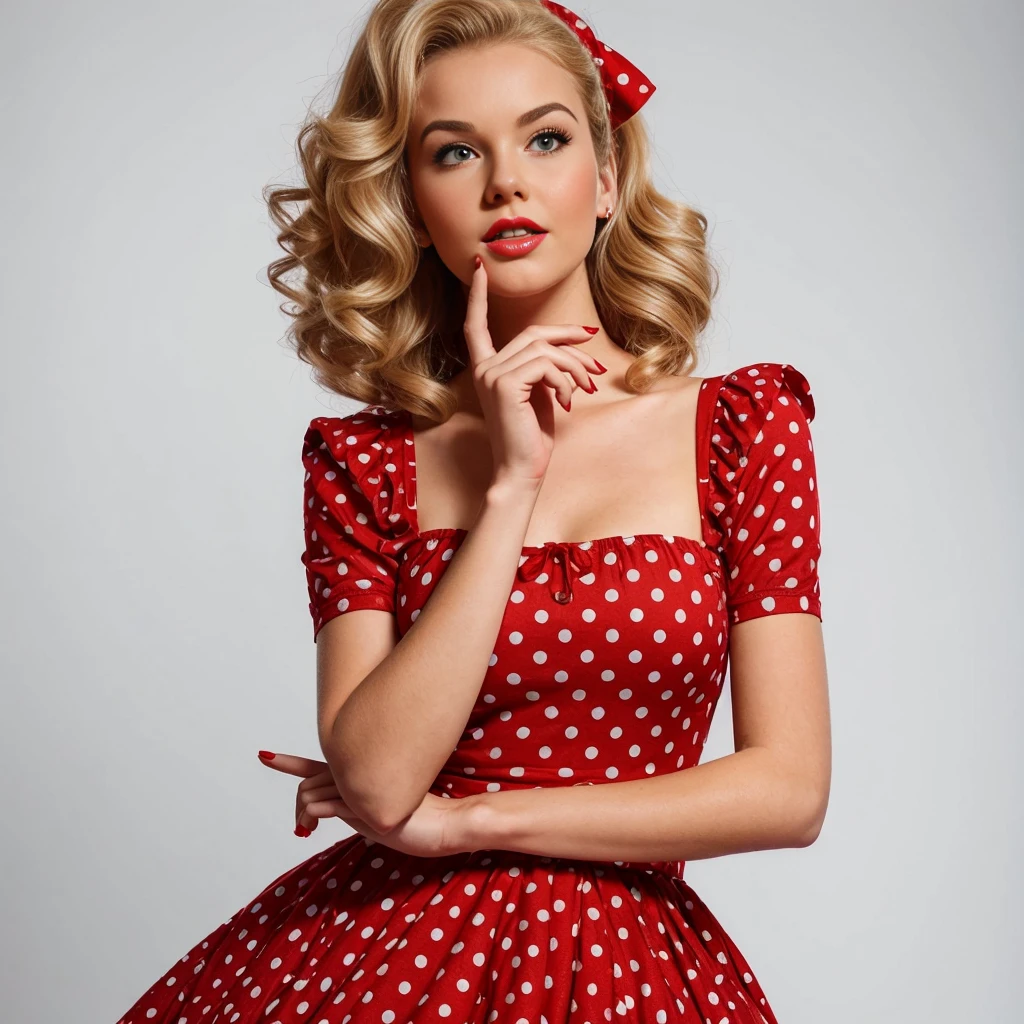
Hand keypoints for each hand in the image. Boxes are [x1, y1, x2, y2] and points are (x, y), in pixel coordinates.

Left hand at [257, 750, 475, 857]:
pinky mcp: (362, 803)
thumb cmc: (415, 821)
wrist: (442, 824)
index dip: (288, 762)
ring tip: (307, 831)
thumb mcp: (377, 812)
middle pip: (308, 781)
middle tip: (303, 829)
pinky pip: (324, 804)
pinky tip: (313, 827)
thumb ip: (355, 805)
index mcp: (360, 772)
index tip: (265, 756)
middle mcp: (357, 773)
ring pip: (311, 793)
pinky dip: (313, 815)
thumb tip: (333, 813)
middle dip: (298, 805)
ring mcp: (359, 787)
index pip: (317, 765)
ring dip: (303, 814)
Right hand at [465, 256, 606, 483]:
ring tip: (584, 389)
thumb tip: (579, 341)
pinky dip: (565, 380)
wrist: (522, 470)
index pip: (476, 325)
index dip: (480, 297)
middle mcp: (484, 367)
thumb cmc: (532, 437)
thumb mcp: (542, 393)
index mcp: (487, 368)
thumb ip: (547, 365)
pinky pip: (547, 365)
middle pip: (533, 334)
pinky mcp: (505, 384)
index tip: (480, 268)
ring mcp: (492, 374)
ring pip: (545, 349)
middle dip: (570, 343)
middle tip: (596, 365)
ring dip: (575, 367)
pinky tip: (567, 401)